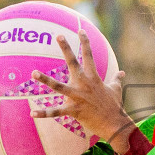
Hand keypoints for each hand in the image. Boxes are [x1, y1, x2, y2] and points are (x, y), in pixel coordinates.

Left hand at [32, 30, 131, 146]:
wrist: (115, 124)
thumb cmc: (115, 106)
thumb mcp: (116, 89)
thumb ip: (116, 79)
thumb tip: (122, 72)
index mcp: (94, 77)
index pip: (89, 56)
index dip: (85, 42)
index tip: (80, 30)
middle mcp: (84, 84)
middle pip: (73, 63)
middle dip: (66, 49)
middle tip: (59, 35)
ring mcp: (78, 97)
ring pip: (59, 86)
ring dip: (45, 80)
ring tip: (33, 73)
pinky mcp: (74, 110)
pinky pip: (56, 112)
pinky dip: (44, 113)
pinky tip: (32, 113)